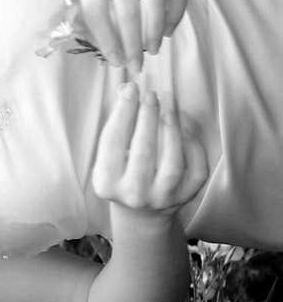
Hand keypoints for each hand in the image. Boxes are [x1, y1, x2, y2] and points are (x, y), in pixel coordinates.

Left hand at [74, 0, 187, 75]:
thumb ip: (97, 14)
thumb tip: (111, 53)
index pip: (96, 11)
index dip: (107, 41)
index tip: (116, 61)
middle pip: (127, 10)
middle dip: (132, 44)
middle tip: (135, 66)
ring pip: (156, 1)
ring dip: (154, 31)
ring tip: (152, 49)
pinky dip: (174, 16)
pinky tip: (166, 32)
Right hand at [91, 83, 207, 227]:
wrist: (141, 213)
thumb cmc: (122, 175)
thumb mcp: (110, 156)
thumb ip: (118, 126)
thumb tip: (128, 90)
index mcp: (107, 183)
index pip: (113, 141)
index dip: (123, 112)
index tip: (131, 89)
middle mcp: (133, 194)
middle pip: (143, 151)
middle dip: (148, 117)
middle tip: (151, 94)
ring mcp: (162, 198)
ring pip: (173, 162)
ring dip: (172, 129)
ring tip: (169, 106)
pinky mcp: (185, 197)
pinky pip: (195, 168)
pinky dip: (192, 144)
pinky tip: (185, 125)